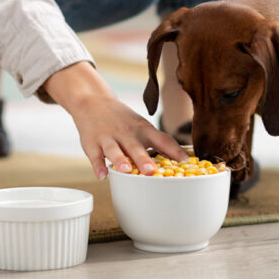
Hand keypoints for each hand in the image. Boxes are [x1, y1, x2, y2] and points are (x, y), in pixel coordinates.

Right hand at [43, 62, 187, 179]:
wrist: (94, 102)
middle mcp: (126, 133)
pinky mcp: (92, 143)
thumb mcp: (143, 126)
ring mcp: (108, 137)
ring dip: (120, 160)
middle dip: (143, 159)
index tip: (186, 162)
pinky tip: (102, 176)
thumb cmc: (124, 120)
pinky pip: (94, 156)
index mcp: (143, 129)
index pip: (161, 139)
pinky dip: (97, 166)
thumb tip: (183, 160)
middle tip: (151, 170)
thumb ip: (160, 144)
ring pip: (114, 150)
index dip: (174, 151)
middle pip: (135, 147)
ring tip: (126, 171)